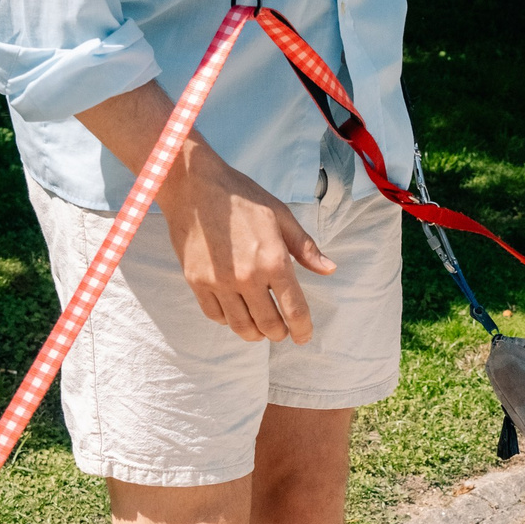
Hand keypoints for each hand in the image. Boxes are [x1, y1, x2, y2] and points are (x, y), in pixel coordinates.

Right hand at [159, 146, 335, 342]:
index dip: (302, 329)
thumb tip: (329, 269)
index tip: (304, 337)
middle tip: (282, 333)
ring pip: (240, 326)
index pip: (294, 309)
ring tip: (260, 330)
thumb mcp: (280, 216)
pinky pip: (215, 314)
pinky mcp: (196, 281)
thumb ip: (305, 248)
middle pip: (268, 324)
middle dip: (279, 334)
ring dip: (255, 334)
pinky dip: (228, 320)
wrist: (194, 187)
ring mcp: (219, 282)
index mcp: (273, 260)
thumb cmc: (241, 198)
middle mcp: (247, 277)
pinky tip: (235, 313)